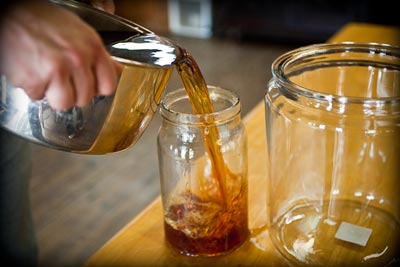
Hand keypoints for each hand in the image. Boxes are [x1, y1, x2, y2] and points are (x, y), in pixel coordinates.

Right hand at [0, 1, 119, 109]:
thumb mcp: (79, 32)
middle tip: (61, 77)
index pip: (108, 86)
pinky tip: (30, 70)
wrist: (9, 14)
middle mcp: (78, 59)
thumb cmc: (41, 20)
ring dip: (53, 95)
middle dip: (73, 91)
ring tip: (46, 76)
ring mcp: (57, 70)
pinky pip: (38, 97)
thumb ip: (99, 55)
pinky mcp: (35, 79)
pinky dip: (32, 88)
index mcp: (92, 47)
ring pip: (65, 103)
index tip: (89, 85)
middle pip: (86, 98)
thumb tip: (117, 70)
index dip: (97, 88)